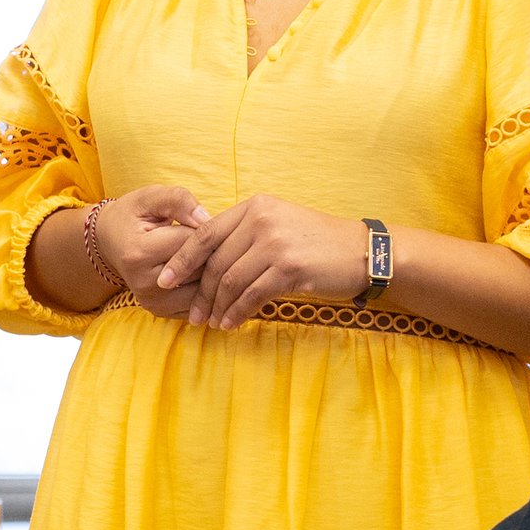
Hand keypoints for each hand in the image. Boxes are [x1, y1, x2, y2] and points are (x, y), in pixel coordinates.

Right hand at [94, 186, 211, 317]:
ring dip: (213, 273)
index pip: (190, 243)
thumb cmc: (132, 215)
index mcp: (139, 252)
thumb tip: (207, 219)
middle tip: (220, 238)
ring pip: (202, 290)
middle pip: (199, 269)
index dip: (208, 229)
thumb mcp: (150, 197)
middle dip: (214, 252)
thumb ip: (178, 201)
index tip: (213, 221)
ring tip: (215, 254)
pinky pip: (196, 303)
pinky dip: (206, 289)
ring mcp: (151, 301)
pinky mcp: (159, 311)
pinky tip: (206, 272)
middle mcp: (143, 283)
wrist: (109, 241)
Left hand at [155, 194, 369, 329]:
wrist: (364, 252)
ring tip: (211, 323)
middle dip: (199, 291)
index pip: (206, 232)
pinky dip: (237, 311)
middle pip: (215, 260)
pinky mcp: (290, 266)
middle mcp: (261, 219)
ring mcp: (275, 241)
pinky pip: (252, 294)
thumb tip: (208, 260)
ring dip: (217, 306)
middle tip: (191, 315)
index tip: (165, 279)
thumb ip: (246, 234)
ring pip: (231, 279)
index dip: (182, 259)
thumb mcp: (279, 224)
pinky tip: (232, 323)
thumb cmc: (318, 243)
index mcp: (255, 205)